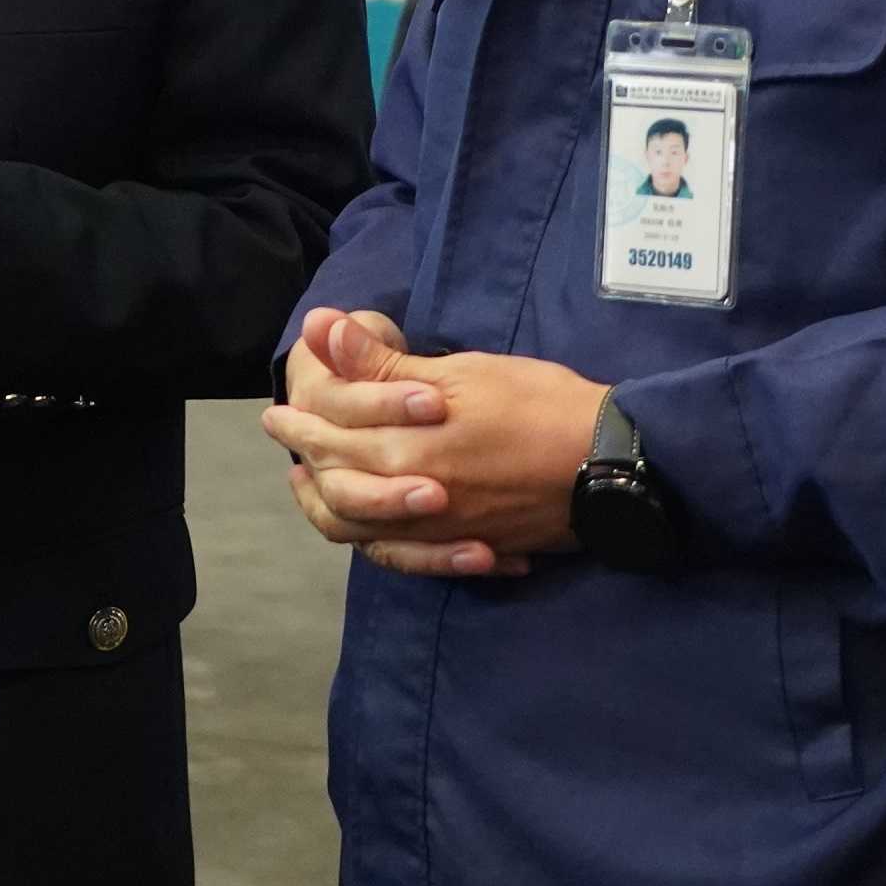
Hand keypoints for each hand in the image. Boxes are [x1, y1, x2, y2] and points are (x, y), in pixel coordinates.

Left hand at [263, 310, 609, 581]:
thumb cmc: (539, 403)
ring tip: (307, 486)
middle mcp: (413, 494)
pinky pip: (405, 556)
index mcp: (407, 444)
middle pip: (339, 481)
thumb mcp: (461, 372)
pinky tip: (368, 530)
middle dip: (304, 454)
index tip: (277, 409)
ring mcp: (440, 527)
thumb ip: (385, 364)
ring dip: (327, 505)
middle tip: (281, 433)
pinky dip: (375, 543)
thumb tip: (324, 329)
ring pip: (362, 527)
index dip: (302, 419)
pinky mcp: (467, 545)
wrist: (608, 463)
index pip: (334, 433)